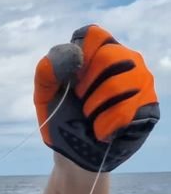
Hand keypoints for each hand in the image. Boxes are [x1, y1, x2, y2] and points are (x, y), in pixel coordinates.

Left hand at [34, 24, 158, 170]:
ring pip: (119, 85)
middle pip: (108, 56)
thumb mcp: (45, 97)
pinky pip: (126, 111)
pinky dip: (104, 126)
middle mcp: (127, 61)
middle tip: (81, 103)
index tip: (71, 81)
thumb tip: (73, 54)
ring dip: (94, 108)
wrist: (72, 157)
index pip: (93, 35)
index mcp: (101, 52)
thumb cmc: (61, 122)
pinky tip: (102, 132)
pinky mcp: (148, 107)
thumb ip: (47, 71)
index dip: (78, 58)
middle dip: (85, 87)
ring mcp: (141, 83)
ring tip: (91, 118)